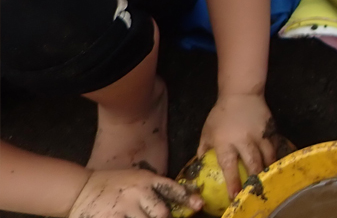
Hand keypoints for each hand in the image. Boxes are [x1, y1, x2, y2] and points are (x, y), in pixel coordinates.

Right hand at [69, 169, 202, 217]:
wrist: (80, 189)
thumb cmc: (113, 185)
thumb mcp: (136, 179)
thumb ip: (154, 190)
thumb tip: (175, 205)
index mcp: (146, 180)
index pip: (172, 189)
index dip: (187, 198)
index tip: (199, 206)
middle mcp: (137, 193)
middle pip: (162, 213)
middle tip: (164, 217)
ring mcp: (123, 208)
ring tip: (140, 217)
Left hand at [197, 94, 275, 198]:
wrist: (241, 93)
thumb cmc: (221, 114)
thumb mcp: (207, 132)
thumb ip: (204, 150)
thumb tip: (201, 167)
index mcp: (225, 141)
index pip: (229, 165)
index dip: (233, 182)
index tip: (235, 195)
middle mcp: (244, 139)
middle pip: (253, 162)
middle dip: (255, 178)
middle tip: (256, 190)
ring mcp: (259, 134)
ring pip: (268, 155)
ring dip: (268, 169)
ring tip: (268, 179)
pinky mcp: (270, 129)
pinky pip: (274, 146)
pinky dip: (274, 156)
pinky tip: (274, 163)